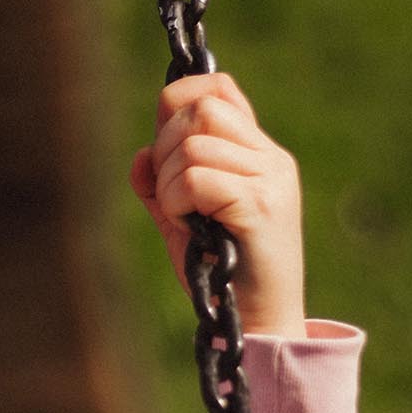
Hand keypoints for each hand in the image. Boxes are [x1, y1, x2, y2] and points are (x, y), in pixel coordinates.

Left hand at [127, 71, 307, 337]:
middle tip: (170, 197)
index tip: (162, 146)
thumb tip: (140, 155)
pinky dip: (176, 202)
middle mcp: (271, 158)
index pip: (219, 88)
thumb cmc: (220, 274)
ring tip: (182, 218)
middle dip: (165, 148)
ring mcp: (271, 179)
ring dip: (168, 182)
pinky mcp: (262, 206)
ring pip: (194, 143)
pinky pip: (197, 178)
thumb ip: (161, 185)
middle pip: (201, 109)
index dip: (178, 102)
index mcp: (257, 153)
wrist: (260, 324)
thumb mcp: (184, 221)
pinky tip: (188, 227)